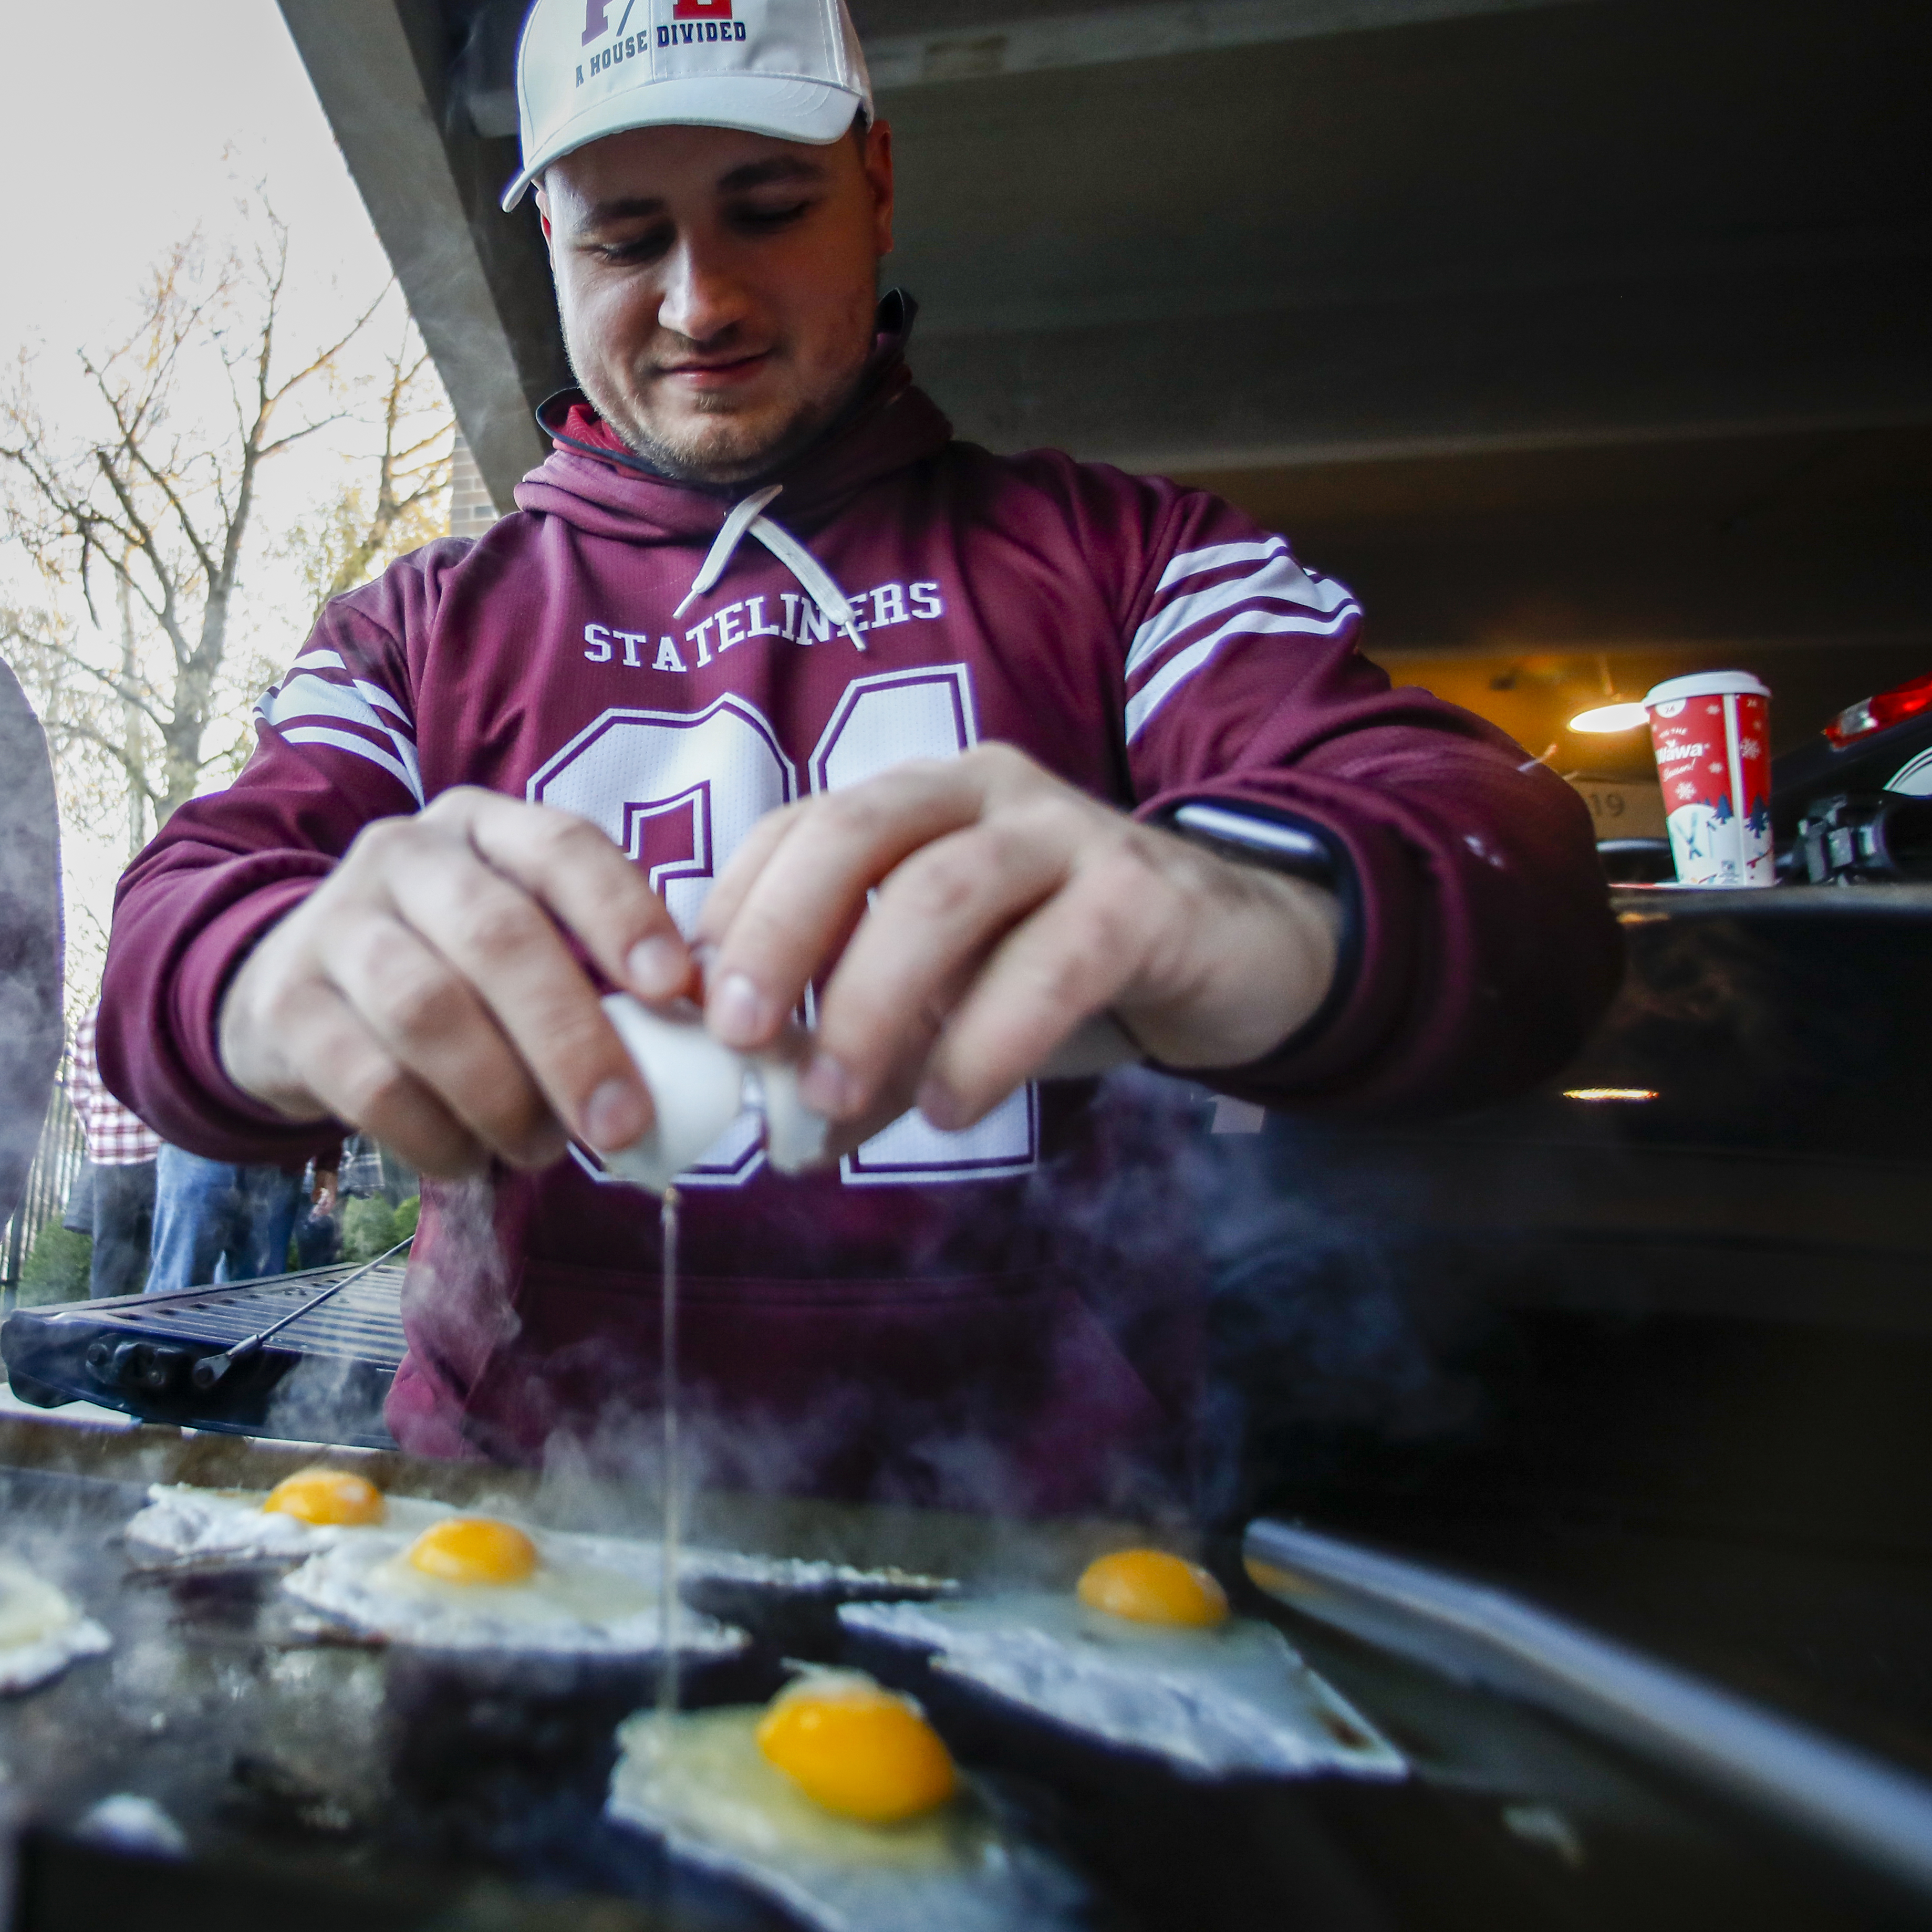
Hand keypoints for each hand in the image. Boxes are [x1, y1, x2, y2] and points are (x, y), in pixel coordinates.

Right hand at [218, 787, 695, 1177]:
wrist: (293, 991)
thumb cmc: (447, 971)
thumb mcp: (519, 942)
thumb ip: (595, 974)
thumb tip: (696, 1042)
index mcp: (481, 826)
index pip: (561, 846)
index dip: (621, 913)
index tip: (673, 989)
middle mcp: (403, 854)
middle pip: (497, 936)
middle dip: (571, 1038)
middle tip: (625, 1124)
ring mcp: (334, 923)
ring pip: (427, 1010)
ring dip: (502, 1097)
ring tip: (544, 1150)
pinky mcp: (286, 1003)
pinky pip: (369, 1081)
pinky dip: (434, 1135)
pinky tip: (469, 1159)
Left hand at [695, 744, 1338, 1152]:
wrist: (1242, 954)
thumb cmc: (1067, 972)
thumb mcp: (948, 1009)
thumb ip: (868, 1055)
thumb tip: (782, 1139)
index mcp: (916, 802)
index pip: (795, 828)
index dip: (732, 912)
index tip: (689, 1012)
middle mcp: (981, 793)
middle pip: (849, 832)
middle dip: (777, 936)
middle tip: (738, 1040)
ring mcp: (1067, 832)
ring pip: (941, 893)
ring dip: (870, 1001)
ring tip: (830, 1100)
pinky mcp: (1144, 896)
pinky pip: (1052, 962)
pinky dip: (986, 1041)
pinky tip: (949, 1107)